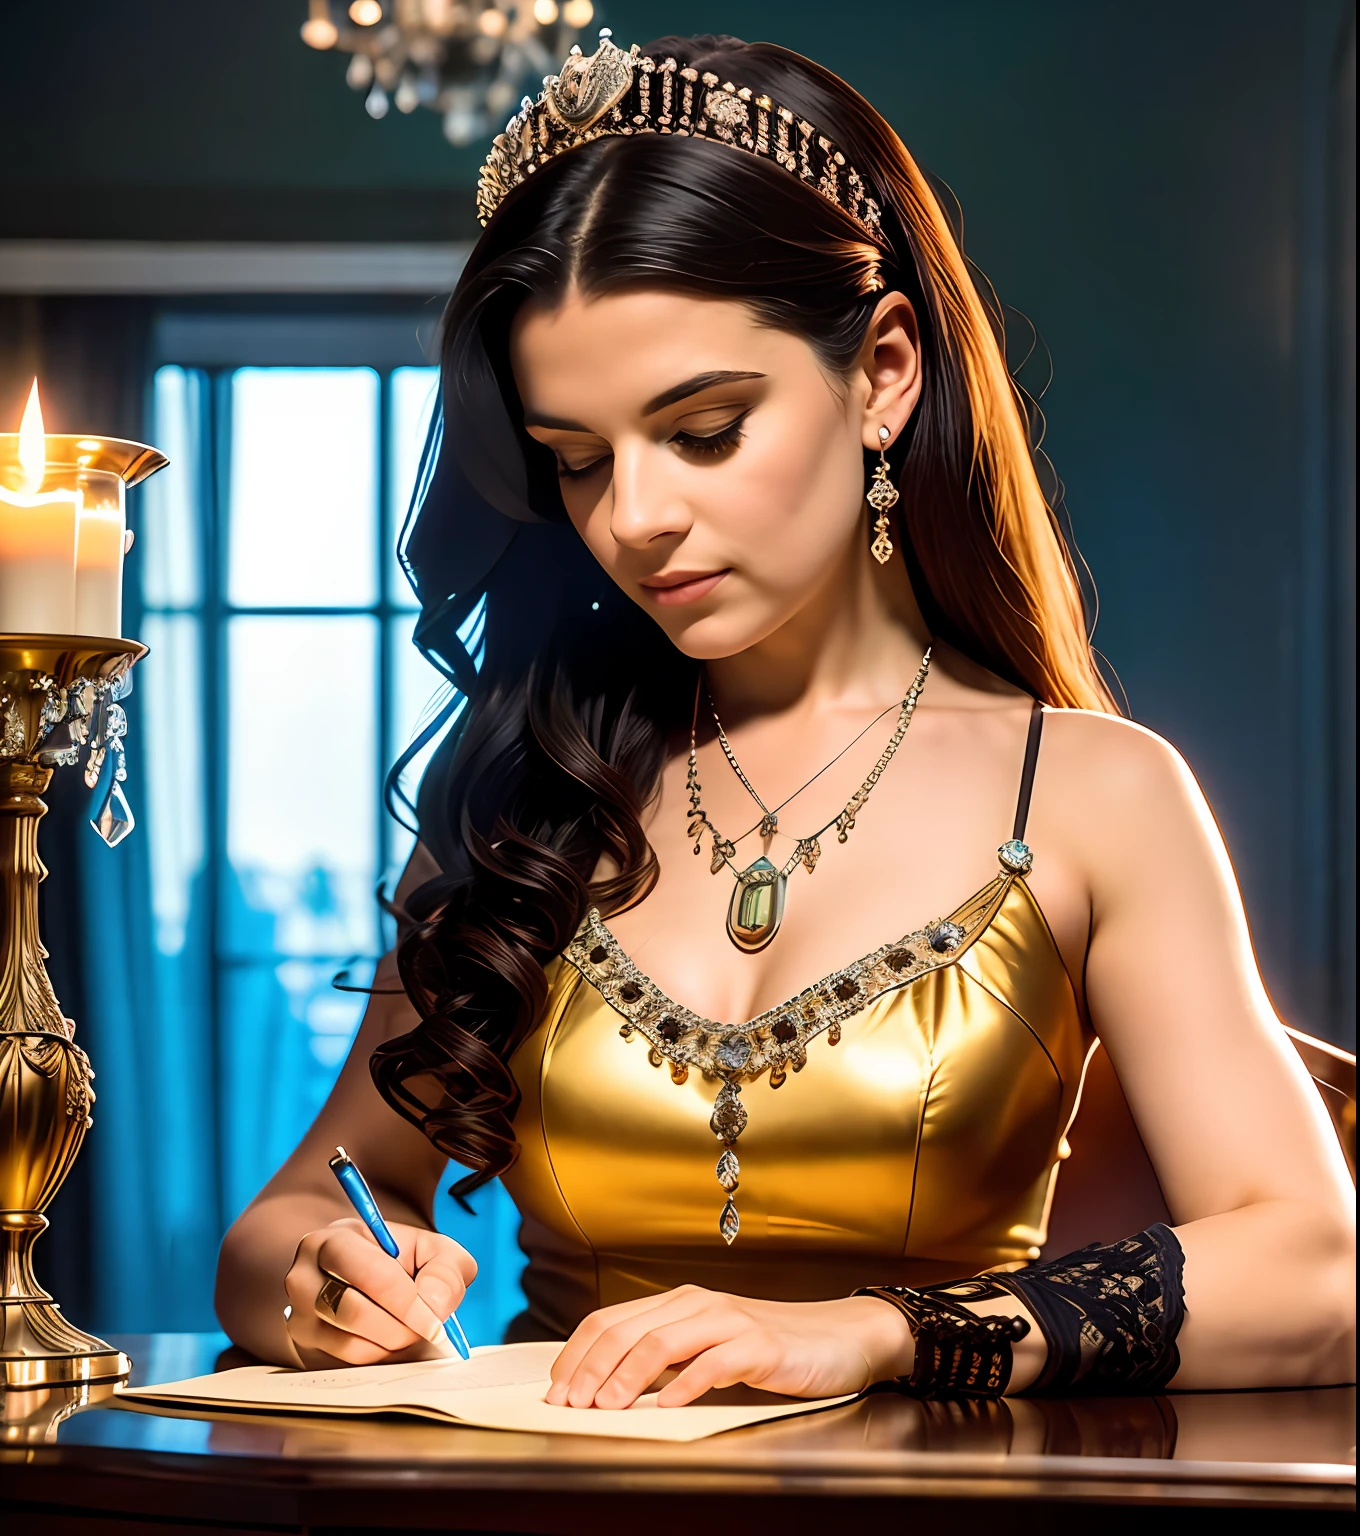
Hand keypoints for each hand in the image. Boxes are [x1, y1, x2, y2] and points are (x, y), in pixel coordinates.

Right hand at [284, 1218, 475, 1367]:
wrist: (367, 1289)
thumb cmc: (402, 1267)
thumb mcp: (432, 1253)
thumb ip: (446, 1269)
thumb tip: (435, 1302)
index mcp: (334, 1240)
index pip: (370, 1273)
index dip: (408, 1301)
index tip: (436, 1322)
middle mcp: (304, 1276)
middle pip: (354, 1311)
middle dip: (400, 1326)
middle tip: (427, 1331)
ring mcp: (298, 1315)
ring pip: (349, 1344)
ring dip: (391, 1345)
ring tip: (409, 1332)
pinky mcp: (303, 1348)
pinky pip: (345, 1365)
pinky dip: (377, 1359)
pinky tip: (389, 1343)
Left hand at [544, 1285, 913, 1407]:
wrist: (841, 1337)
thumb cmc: (771, 1348)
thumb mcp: (708, 1347)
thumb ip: (665, 1359)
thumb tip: (606, 1388)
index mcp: (678, 1304)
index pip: (609, 1321)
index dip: (576, 1355)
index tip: (555, 1390)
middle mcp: (698, 1305)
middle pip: (625, 1331)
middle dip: (589, 1371)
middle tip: (568, 1406)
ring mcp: (729, 1322)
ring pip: (661, 1343)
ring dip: (625, 1379)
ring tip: (605, 1409)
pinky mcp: (759, 1346)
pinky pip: (712, 1363)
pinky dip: (684, 1386)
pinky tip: (668, 1408)